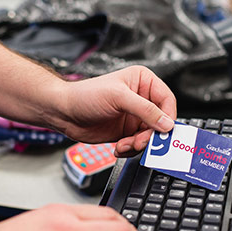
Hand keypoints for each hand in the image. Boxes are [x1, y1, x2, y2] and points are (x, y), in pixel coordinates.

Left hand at [51, 65, 176, 155]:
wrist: (64, 112)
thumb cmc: (85, 95)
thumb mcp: (118, 97)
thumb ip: (145, 110)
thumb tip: (166, 122)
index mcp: (143, 81)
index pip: (167, 99)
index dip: (167, 116)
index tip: (164, 130)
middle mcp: (141, 99)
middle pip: (161, 121)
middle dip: (151, 135)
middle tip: (140, 141)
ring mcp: (134, 116)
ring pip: (150, 136)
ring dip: (139, 144)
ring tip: (125, 144)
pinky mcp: (127, 132)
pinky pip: (139, 144)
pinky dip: (131, 149)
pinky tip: (119, 147)